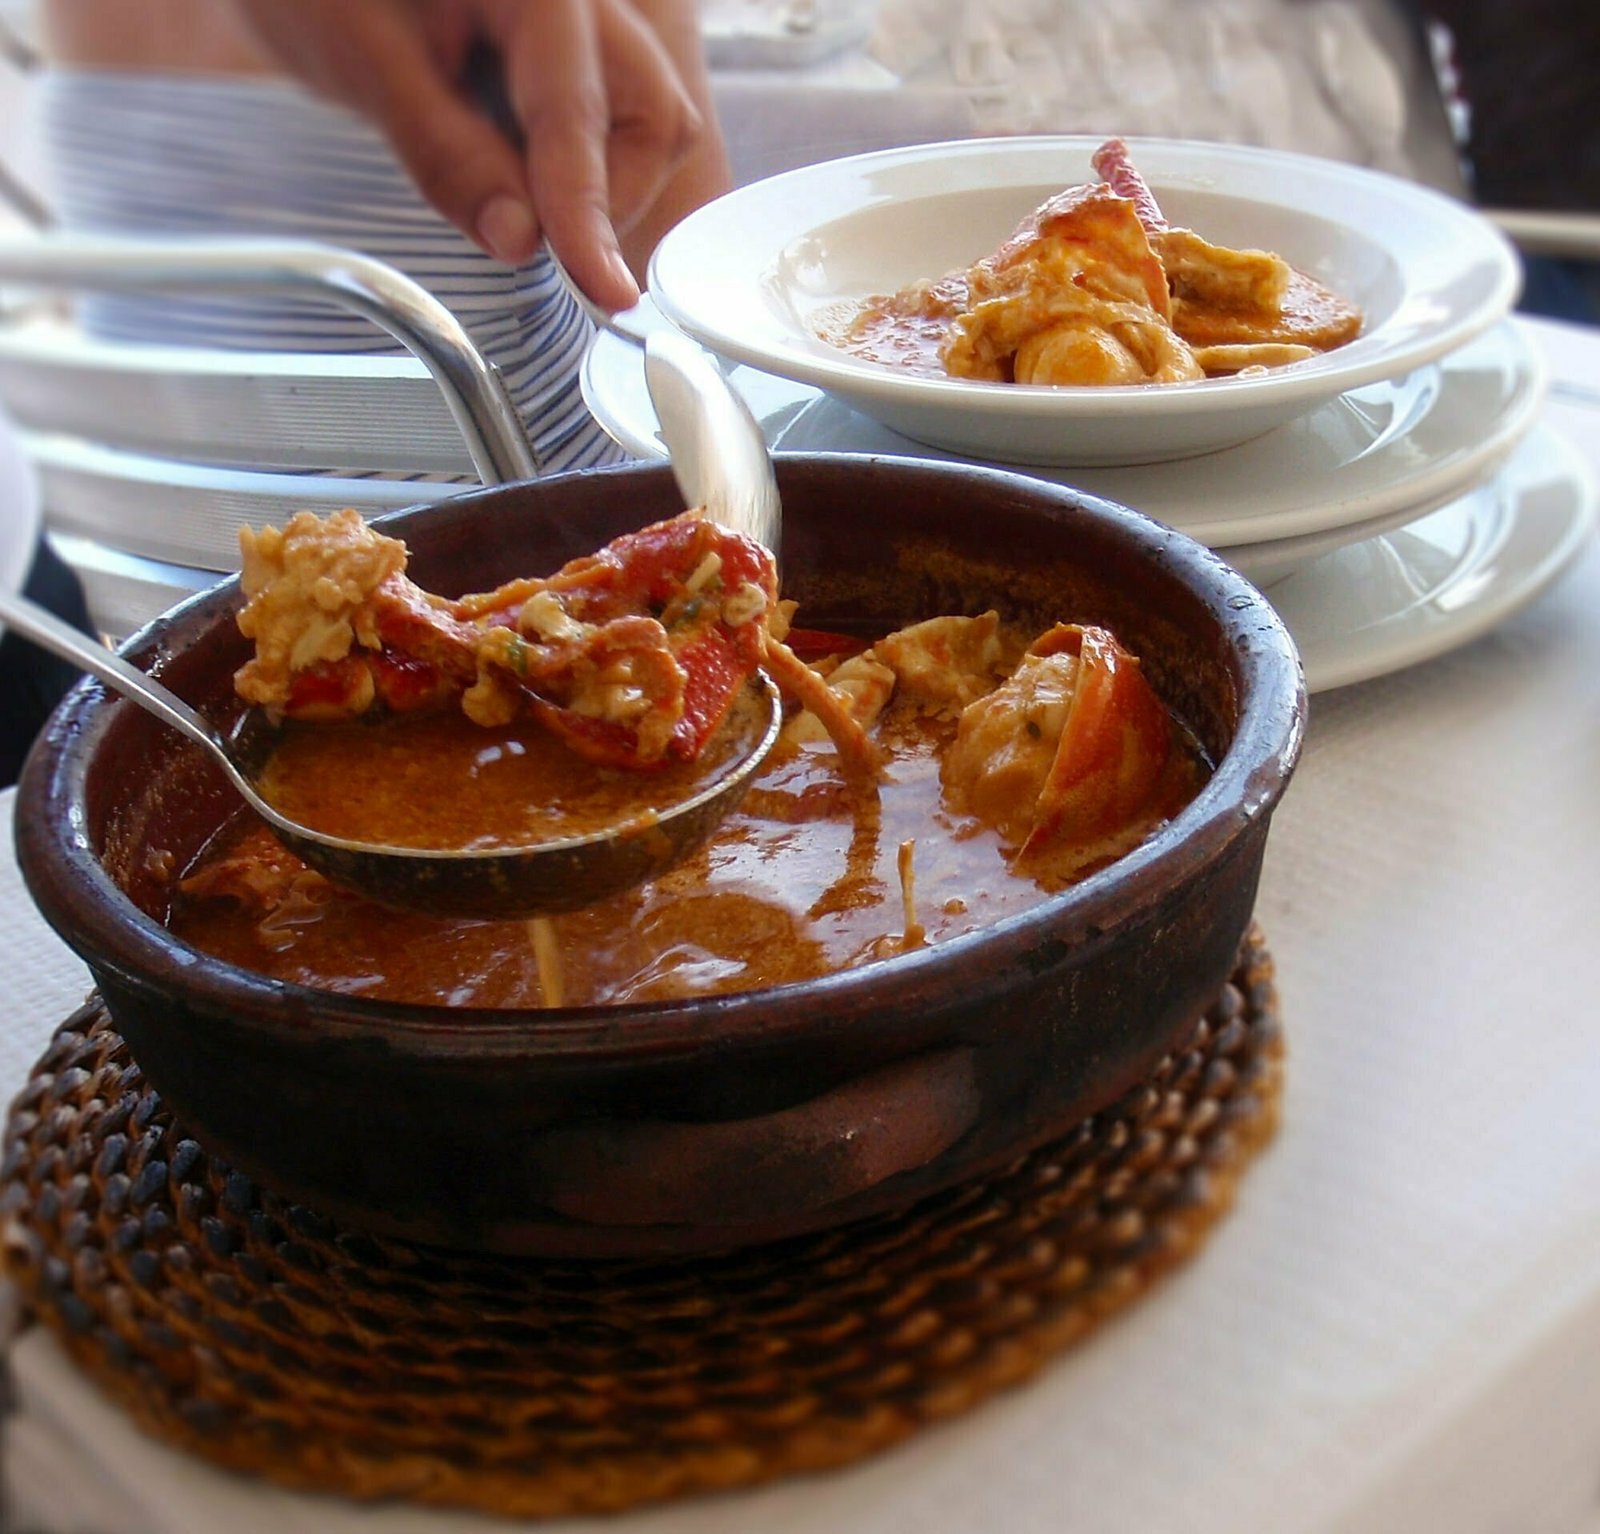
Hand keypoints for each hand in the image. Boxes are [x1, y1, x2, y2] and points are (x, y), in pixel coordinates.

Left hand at [229, 0, 702, 309]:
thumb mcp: (367, 62)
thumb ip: (447, 152)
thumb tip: (520, 239)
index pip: (578, 111)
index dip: (587, 210)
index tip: (604, 289)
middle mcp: (584, 1)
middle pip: (653, 117)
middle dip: (607, 199)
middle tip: (528, 235)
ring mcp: (594, 28)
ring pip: (652, 129)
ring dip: (604, 192)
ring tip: (514, 195)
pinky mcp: (590, 63)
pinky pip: (623, 130)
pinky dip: (589, 177)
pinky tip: (530, 181)